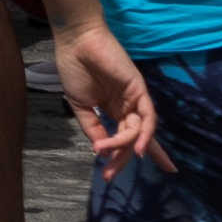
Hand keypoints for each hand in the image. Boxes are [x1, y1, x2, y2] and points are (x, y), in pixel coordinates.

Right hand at [49, 21, 162, 170]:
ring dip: (125, 148)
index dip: (125, 157)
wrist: (76, 44)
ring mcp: (135, 99)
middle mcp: (127, 107)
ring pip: (137, 131)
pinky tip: (137, 149)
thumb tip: (101, 151)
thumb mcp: (80, 106)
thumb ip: (93, 128)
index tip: (111, 177)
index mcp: (114, 110)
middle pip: (133, 140)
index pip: (126, 137)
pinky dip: (144, 134)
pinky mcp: (139, 89)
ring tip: (110, 160)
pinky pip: (147, 117)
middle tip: (109, 176)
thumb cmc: (74, 69)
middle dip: (122, 160)